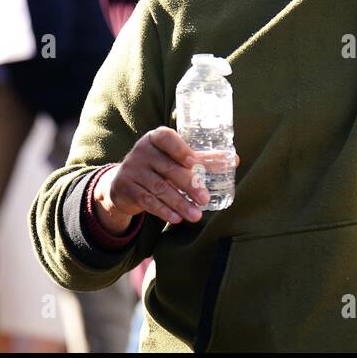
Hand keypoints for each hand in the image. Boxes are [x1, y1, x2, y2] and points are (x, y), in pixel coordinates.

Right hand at [94, 128, 239, 229]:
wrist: (123, 183)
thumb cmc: (157, 166)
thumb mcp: (173, 158)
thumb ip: (201, 158)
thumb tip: (234, 160)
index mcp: (156, 138)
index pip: (166, 139)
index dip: (180, 150)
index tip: (193, 163)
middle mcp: (142, 151)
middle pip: (168, 168)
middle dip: (188, 185)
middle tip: (204, 199)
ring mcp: (132, 169)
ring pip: (159, 187)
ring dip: (179, 202)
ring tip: (196, 215)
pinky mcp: (126, 188)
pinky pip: (147, 201)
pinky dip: (163, 210)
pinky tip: (177, 218)